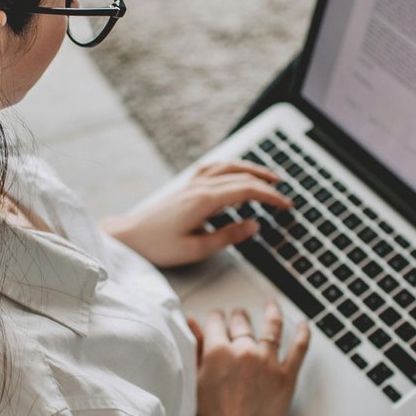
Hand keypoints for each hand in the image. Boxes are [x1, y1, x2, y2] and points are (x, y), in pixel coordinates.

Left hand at [102, 161, 291, 267]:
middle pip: (241, 176)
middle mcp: (199, 186)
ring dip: (252, 169)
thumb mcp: (196, 249)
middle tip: (284, 194)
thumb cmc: (158, 246)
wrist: (129, 236)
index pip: (247, 190)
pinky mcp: (186, 186)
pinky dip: (231, 167)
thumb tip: (254, 225)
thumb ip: (228, 236)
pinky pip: (214, 168)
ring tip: (269, 177)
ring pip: (228, 167)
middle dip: (267, 183)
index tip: (286, 205)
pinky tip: (236, 171)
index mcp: (205, 200)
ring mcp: (192, 183)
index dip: (270, 197)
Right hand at [187, 300, 311, 415]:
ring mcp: (267, 362)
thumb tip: (191, 322)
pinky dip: (303, 333)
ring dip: (271, 313)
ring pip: (272, 327)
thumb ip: (194, 348)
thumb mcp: (194, 380)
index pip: (217, 322)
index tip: (217, 319)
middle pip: (242, 322)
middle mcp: (244, 351)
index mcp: (217, 351)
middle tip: (238, 316)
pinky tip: (304, 325)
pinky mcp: (286, 377)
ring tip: (271, 306)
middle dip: (238, 317)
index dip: (216, 319)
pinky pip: (299, 349)